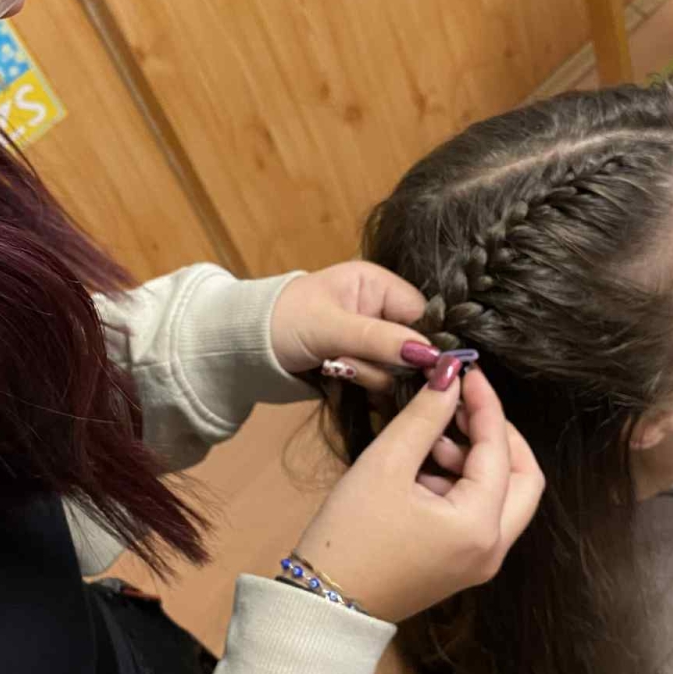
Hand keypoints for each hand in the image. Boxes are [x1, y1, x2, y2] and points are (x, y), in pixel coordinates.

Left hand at [271, 262, 435, 392]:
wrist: (241, 352)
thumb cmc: (280, 323)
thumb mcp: (331, 327)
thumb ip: (381, 340)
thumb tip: (432, 355)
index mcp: (377, 284)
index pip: (423, 314)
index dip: (424, 343)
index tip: (420, 368)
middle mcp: (379, 311)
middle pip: (412, 346)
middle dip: (385, 363)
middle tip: (348, 364)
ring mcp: (370, 341)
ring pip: (396, 370)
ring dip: (368, 377)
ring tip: (333, 368)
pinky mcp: (360, 367)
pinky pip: (380, 384)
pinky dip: (364, 389)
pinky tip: (340, 382)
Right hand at [295, 367, 543, 621]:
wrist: (325, 605)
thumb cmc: (350, 536)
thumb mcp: (386, 465)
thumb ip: (424, 416)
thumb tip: (450, 377)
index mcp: (480, 526)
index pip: (500, 450)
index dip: (485, 404)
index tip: (465, 370)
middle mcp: (492, 549)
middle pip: (524, 478)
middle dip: (497, 436)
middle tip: (463, 407)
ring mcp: (480, 562)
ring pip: (504, 496)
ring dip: (477, 460)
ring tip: (428, 439)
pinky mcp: (461, 565)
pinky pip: (480, 515)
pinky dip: (463, 484)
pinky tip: (423, 468)